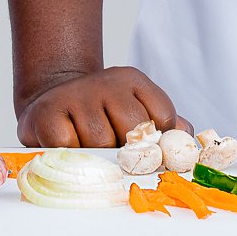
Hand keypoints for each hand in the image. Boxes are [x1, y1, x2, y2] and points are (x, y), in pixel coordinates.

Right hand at [17, 66, 187, 147]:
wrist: (50, 101)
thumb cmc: (100, 115)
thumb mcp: (135, 111)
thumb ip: (165, 126)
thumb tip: (188, 140)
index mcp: (133, 80)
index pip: (162, 115)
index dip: (158, 141)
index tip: (146, 150)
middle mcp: (107, 82)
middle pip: (134, 128)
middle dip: (128, 151)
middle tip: (116, 155)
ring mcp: (76, 94)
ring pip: (101, 140)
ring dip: (98, 155)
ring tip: (90, 149)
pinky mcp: (48, 112)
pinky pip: (69, 146)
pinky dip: (71, 154)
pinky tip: (69, 145)